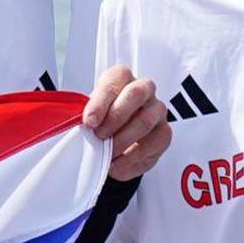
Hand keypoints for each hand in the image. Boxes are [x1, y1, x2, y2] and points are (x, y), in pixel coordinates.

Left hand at [83, 65, 169, 182]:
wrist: (116, 135)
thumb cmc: (102, 118)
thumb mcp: (90, 112)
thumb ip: (86, 115)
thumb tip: (79, 127)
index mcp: (122, 78)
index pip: (116, 79)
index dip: (101, 102)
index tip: (89, 122)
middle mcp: (144, 89)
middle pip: (136, 94)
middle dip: (114, 117)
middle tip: (99, 136)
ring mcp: (157, 111)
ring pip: (146, 121)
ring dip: (122, 140)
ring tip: (107, 154)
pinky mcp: (164, 134)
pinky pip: (152, 145)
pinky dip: (131, 159)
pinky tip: (117, 165)